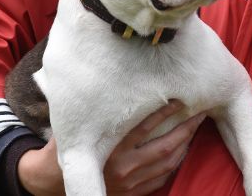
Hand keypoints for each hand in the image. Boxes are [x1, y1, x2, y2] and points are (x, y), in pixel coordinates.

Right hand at [16, 101, 204, 195]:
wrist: (51, 183)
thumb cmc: (63, 145)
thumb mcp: (71, 123)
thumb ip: (86, 103)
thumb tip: (93, 69)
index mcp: (109, 146)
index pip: (145, 126)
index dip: (165, 112)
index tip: (180, 98)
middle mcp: (122, 167)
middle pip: (164, 146)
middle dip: (186, 129)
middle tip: (200, 112)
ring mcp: (129, 184)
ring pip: (167, 163)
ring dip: (185, 145)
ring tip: (196, 127)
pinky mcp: (132, 193)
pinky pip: (162, 178)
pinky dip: (175, 162)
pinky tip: (182, 148)